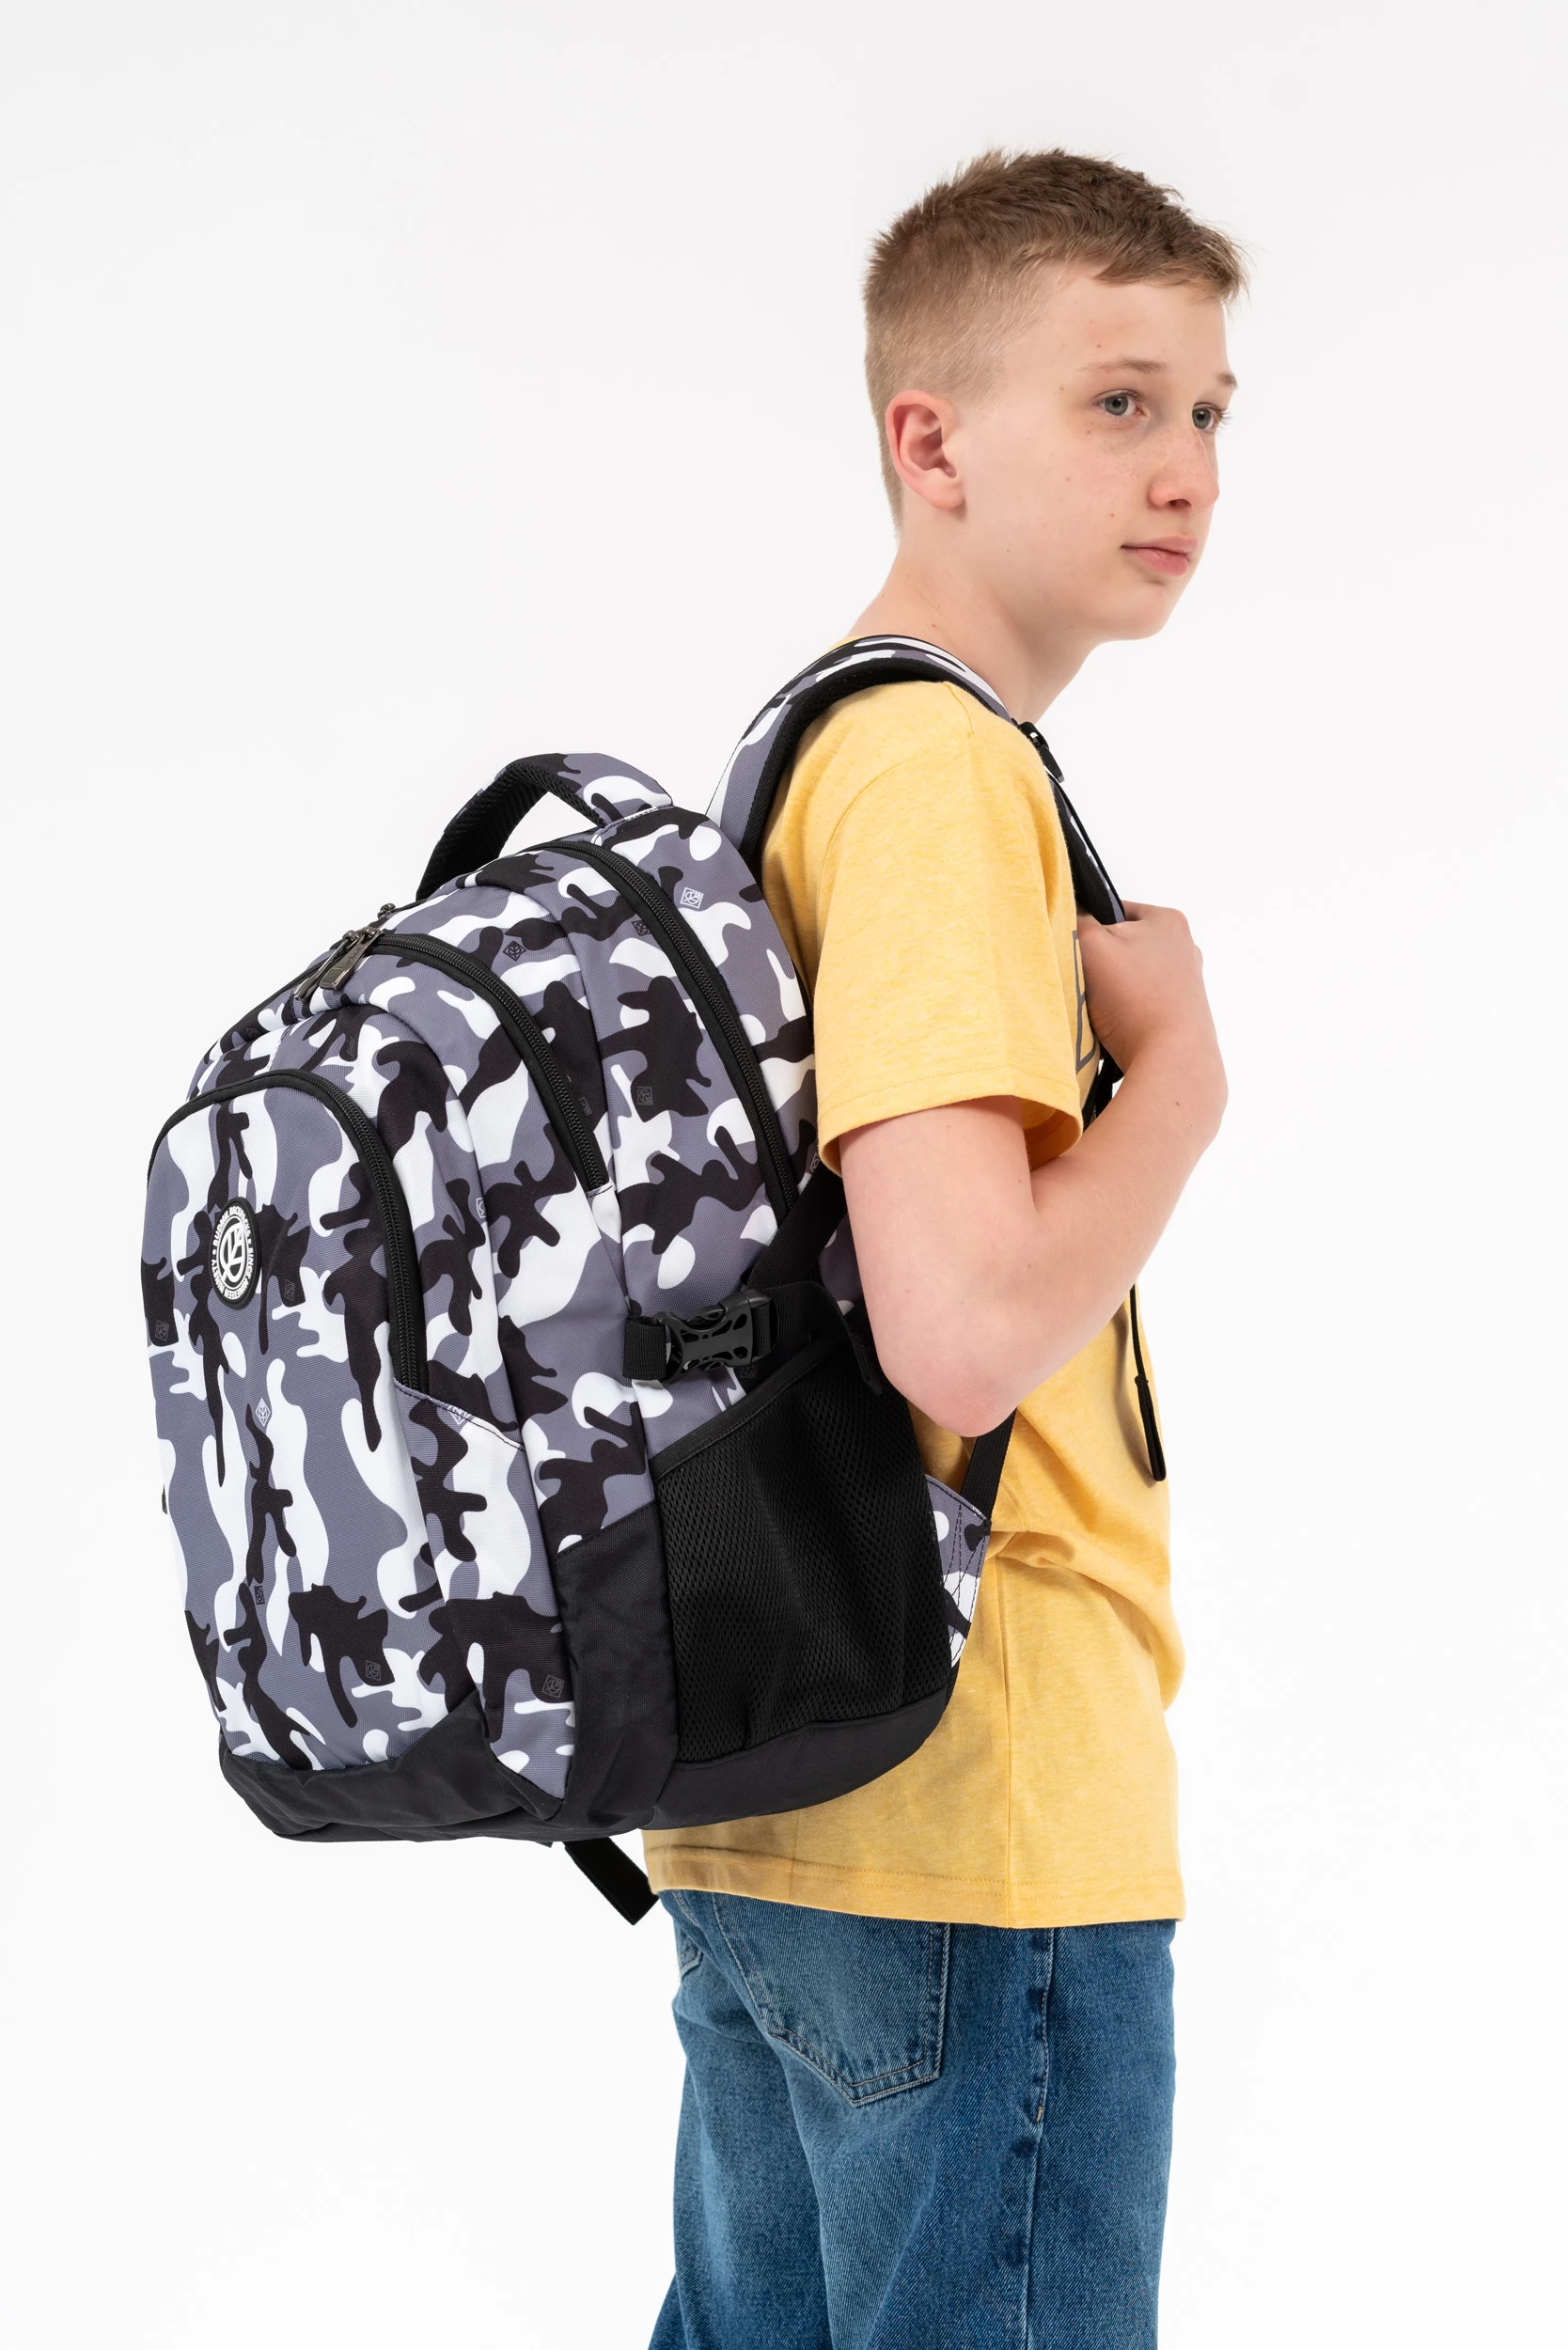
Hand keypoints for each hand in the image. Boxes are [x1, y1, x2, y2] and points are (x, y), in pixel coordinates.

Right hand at [1078, 903, 1225, 1130]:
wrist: (1170, 1060)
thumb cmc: (1135, 1001)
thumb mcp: (1091, 947)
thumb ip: (1077, 922)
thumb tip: (1074, 920)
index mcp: (1168, 921)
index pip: (1113, 911)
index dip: (1088, 931)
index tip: (1077, 955)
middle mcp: (1185, 948)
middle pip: (1122, 947)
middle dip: (1101, 964)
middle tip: (1087, 983)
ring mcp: (1187, 984)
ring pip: (1130, 978)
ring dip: (1112, 992)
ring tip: (1103, 1011)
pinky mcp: (1184, 1015)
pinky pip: (1142, 1004)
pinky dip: (1127, 1013)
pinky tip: (1119, 1027)